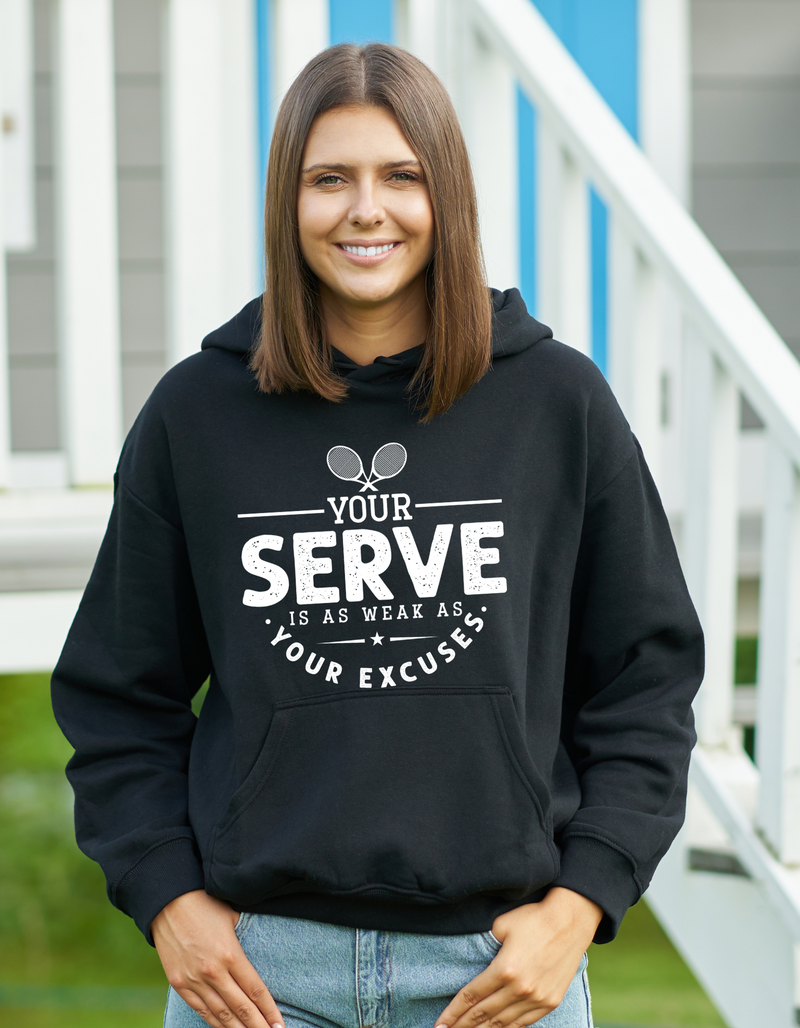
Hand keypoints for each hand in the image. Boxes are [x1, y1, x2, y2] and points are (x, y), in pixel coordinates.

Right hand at [152, 890, 284, 1027]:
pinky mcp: (180, 984)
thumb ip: (246, 940)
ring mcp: (194, 980)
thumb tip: (260, 952)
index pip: (255, 990)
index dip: (269, 1010)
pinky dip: (215, 1023)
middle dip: (258, 1026)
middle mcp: (213, 972)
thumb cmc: (205, 905)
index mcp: (231, 954)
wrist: (168, 902)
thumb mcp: (233, 918)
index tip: (279, 1024)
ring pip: (221, 1015)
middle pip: (241, 1008)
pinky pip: (201, 1010)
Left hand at [434, 888, 602, 1027]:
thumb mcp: (501, 925)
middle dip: (462, 1026)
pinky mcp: (549, 1002)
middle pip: (484, 1014)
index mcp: (504, 969)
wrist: (571, 922)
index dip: (453, 1012)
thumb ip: (485, 947)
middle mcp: (520, 989)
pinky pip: (523, 1023)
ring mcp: (536, 998)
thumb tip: (473, 958)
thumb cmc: (534, 918)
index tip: (439, 1024)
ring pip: (503, 1023)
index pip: (472, 996)